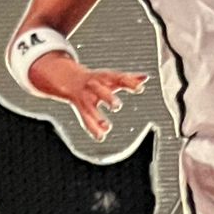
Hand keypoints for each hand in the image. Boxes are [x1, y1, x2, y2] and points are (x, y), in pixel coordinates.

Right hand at [30, 56, 147, 140]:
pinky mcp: (79, 107)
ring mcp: (84, 97)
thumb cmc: (95, 80)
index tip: (140, 88)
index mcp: (103, 77)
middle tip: (117, 106)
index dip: (129, 82)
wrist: (69, 79)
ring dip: (97, 117)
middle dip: (107, 97)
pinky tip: (101, 136)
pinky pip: (84, 118)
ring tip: (106, 127)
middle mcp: (93, 86)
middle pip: (100, 90)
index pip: (118, 77)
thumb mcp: (111, 78)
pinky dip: (92, 128)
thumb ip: (128, 79)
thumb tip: (145, 77)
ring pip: (89, 107)